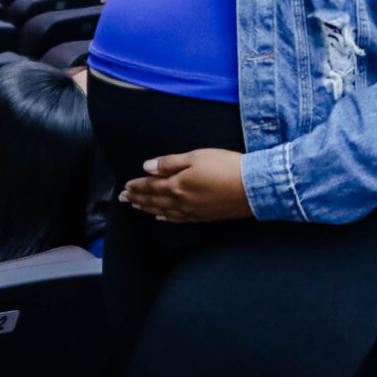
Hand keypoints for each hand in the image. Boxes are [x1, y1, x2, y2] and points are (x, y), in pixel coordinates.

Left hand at [120, 147, 249, 222]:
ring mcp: (192, 211)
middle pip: (153, 200)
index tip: (125, 186)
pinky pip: (178, 219)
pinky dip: (165, 218)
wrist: (253, 187)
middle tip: (123, 199)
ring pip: (163, 211)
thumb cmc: (225, 166)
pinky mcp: (204, 216)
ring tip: (135, 206)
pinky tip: (160, 217)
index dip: (136, 186)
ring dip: (147, 208)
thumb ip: (170, 163)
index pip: (150, 186)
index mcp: (176, 185)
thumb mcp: (196, 157)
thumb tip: (147, 167)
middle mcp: (181, 202)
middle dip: (137, 199)